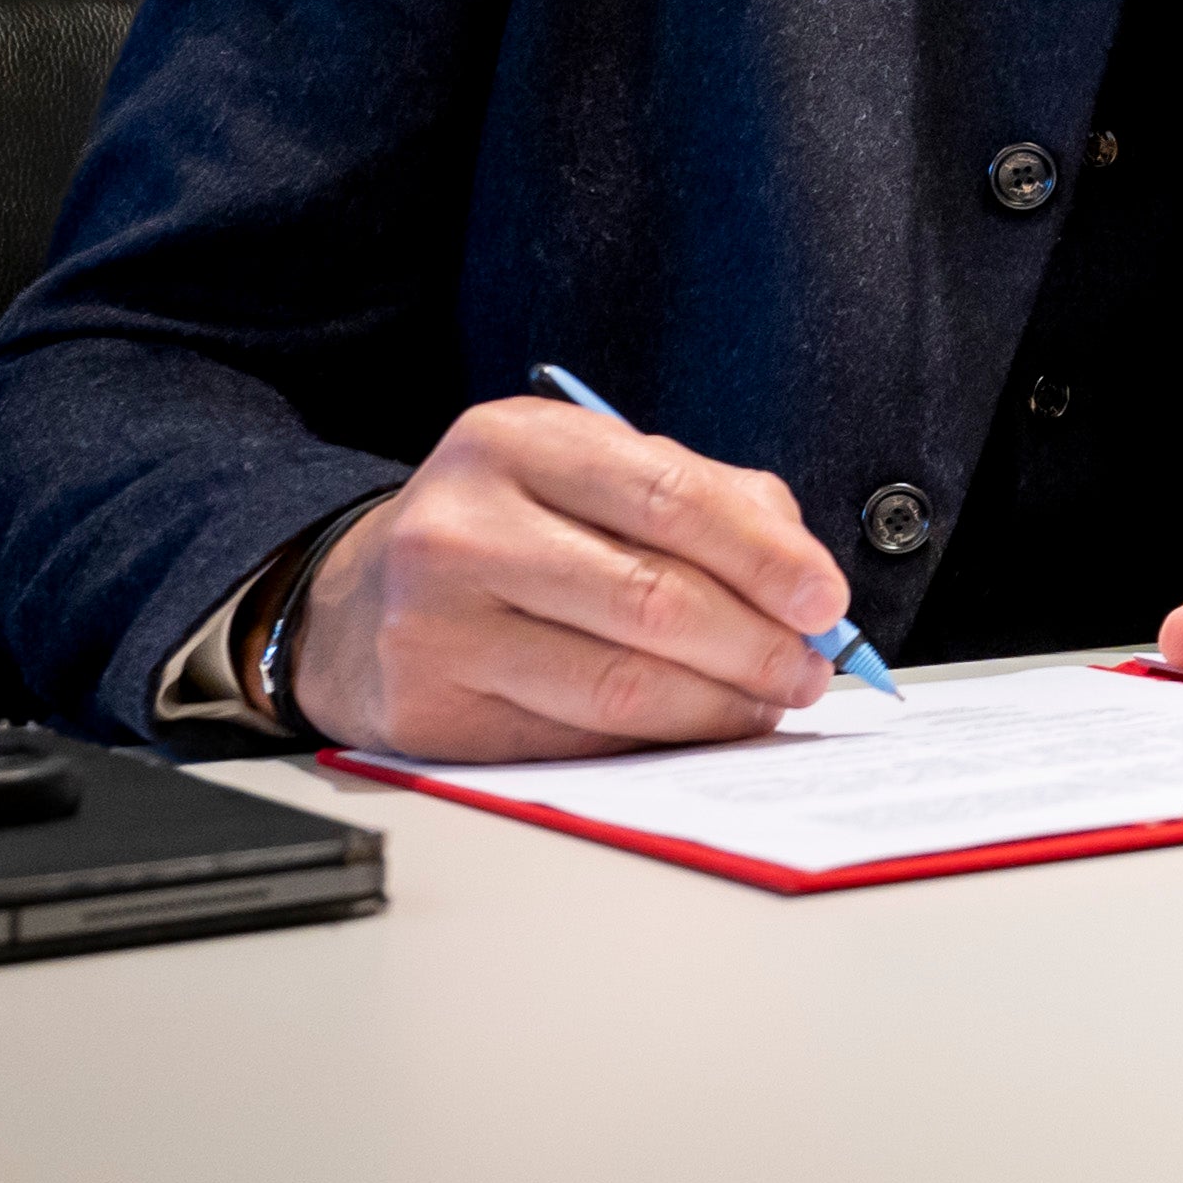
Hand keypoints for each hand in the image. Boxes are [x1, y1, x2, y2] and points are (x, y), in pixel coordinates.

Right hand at [289, 398, 854, 759]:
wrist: (357, 599)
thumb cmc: (507, 528)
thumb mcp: (589, 471)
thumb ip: (706, 501)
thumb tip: (804, 579)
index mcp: (515, 443)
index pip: (671, 498)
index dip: (766, 557)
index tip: (825, 600)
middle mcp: (463, 529)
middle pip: (652, 599)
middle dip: (756, 643)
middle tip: (810, 666)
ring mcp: (436, 626)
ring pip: (620, 684)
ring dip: (719, 704)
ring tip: (768, 701)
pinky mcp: (430, 712)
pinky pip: (576, 739)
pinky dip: (657, 738)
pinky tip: (695, 725)